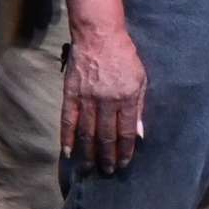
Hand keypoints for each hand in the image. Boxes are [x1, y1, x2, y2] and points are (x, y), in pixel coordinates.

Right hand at [63, 23, 147, 173]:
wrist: (99, 36)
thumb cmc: (124, 57)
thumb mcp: (141, 79)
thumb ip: (139, 107)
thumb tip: (140, 133)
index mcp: (126, 98)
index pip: (126, 132)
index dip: (125, 150)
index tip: (125, 163)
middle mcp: (106, 102)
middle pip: (107, 136)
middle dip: (108, 157)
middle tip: (108, 172)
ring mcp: (86, 99)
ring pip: (87, 133)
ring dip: (89, 153)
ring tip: (90, 168)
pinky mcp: (71, 95)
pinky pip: (68, 121)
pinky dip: (67, 138)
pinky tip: (68, 152)